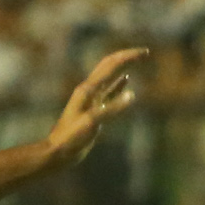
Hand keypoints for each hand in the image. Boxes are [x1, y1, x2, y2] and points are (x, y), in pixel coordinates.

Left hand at [43, 48, 147, 168]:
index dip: (129, 56)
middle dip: (127, 57)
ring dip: (124, 67)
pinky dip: (119, 85)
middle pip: (110, 66)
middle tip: (145, 52)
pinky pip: (109, 92)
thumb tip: (132, 95)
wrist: (58, 152)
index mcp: (88, 88)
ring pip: (110, 77)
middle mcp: (90, 90)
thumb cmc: (71, 138)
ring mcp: (92, 99)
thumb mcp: (92, 122)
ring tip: (138, 60)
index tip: (146, 52)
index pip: (112, 65)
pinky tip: (127, 81)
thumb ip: (112, 108)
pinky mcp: (95, 110)